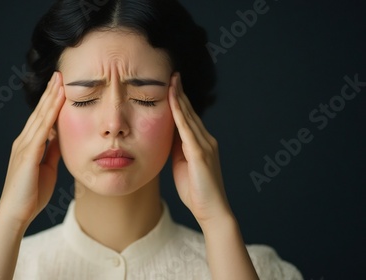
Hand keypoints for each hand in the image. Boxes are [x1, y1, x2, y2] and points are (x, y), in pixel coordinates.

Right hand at [0, 72, 64, 229]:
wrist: (16, 213)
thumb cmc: (31, 194)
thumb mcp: (46, 168)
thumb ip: (51, 152)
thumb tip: (60, 137)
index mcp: (29, 145)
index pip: (42, 118)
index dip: (51, 101)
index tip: (60, 86)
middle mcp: (24, 141)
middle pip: (40, 112)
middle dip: (50, 93)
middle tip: (59, 74)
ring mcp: (24, 146)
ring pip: (40, 117)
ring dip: (51, 98)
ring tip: (60, 81)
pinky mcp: (27, 155)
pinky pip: (41, 131)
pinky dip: (50, 115)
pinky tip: (57, 104)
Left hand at [168, 73, 231, 224]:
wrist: (211, 210)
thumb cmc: (196, 191)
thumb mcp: (182, 165)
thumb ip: (177, 149)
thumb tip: (167, 136)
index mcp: (201, 143)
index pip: (188, 118)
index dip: (180, 101)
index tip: (172, 85)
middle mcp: (206, 140)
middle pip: (190, 112)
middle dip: (180, 93)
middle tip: (173, 74)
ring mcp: (204, 145)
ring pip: (189, 117)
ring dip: (179, 97)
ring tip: (172, 80)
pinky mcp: (200, 153)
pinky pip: (187, 129)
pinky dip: (179, 113)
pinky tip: (173, 101)